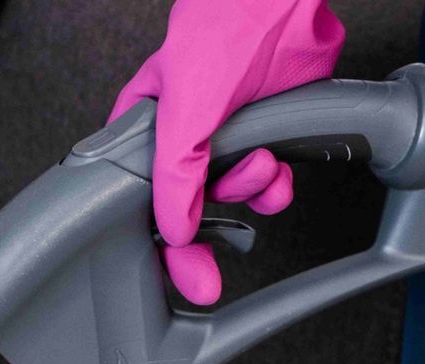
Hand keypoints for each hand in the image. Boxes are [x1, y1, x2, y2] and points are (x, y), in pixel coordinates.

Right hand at [111, 0, 345, 304]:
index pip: (137, 194)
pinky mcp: (265, 132)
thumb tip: (173, 230)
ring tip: (260, 166)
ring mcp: (225, 134)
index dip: (152, 234)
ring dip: (248, 192)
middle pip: (183, 204)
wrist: (287, 2)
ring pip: (229, 193)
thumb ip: (173, 176)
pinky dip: (273, 187)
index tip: (169, 266)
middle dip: (202, 231)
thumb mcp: (184, 112)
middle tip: (205, 275)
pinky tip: (277, 171)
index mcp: (145, 124)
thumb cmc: (224, 26)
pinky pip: (264, 182)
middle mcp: (182, 133)